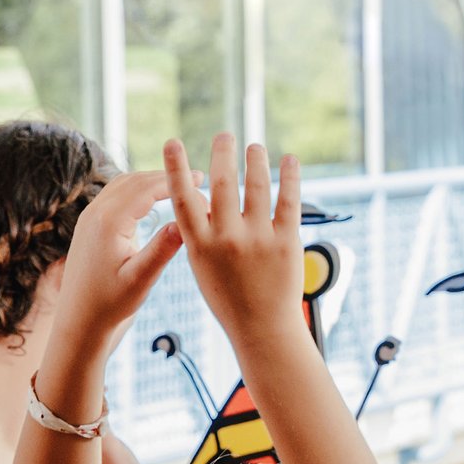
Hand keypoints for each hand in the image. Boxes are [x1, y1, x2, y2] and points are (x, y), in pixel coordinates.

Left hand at [52, 169, 184, 353]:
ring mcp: (89, 217)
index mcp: (108, 223)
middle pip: (134, 180)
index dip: (174, 181)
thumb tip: (185, 224)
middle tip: (197, 177)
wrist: (79, 319)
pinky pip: (115, 196)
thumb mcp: (141, 279)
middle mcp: (95, 213)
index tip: (200, 180)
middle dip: (165, 176)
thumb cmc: (110, 304)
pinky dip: (138, 190)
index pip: (146, 189)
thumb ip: (162, 249)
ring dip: (151, 181)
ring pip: (123, 184)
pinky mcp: (89, 225)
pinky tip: (154, 198)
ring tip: (179, 184)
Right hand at [168, 136, 305, 348]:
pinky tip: (290, 160)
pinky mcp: (286, 243)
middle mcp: (227, 239)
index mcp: (200, 246)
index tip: (172, 143)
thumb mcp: (202, 267)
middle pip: (223, 185)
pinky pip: (289, 202)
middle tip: (225, 135)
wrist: (262, 328)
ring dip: (255, 161)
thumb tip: (204, 197)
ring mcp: (258, 240)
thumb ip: (200, 233)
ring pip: (257, 187)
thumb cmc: (229, 297)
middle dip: (224, 154)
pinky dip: (290, 177)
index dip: (176, 169)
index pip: (183, 199)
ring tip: (254, 147)